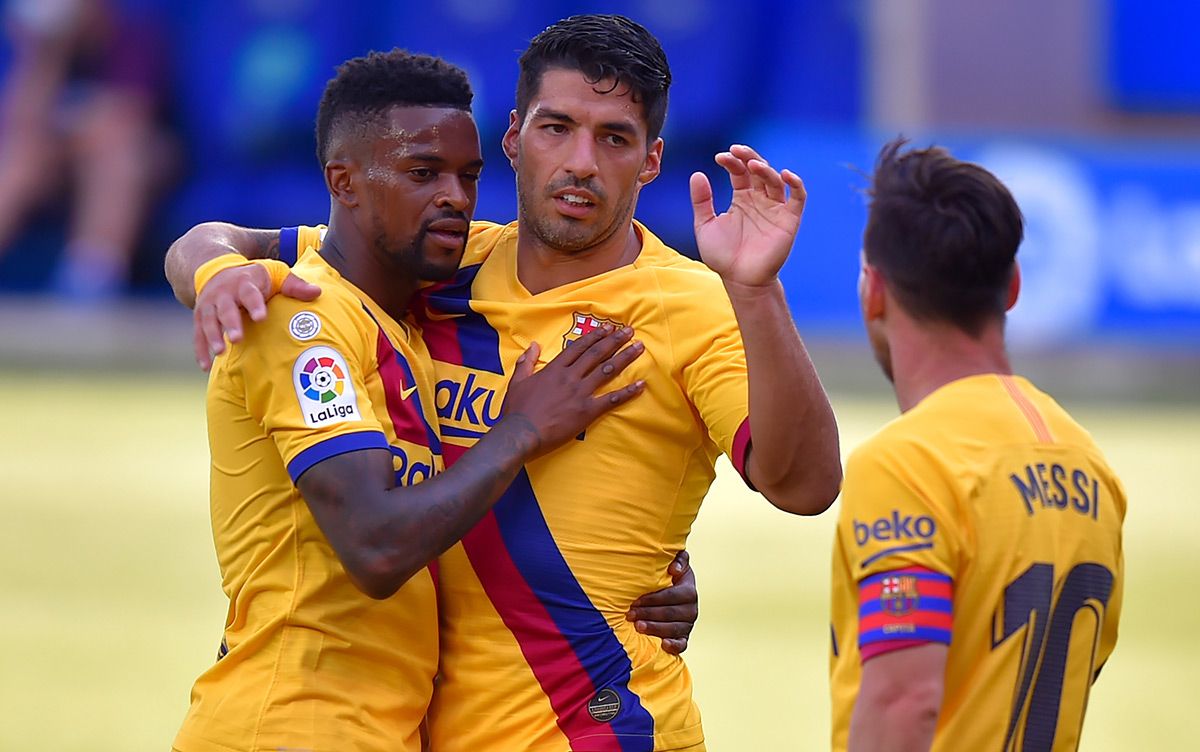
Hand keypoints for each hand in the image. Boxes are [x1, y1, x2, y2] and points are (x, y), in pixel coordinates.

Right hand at [194, 264, 320, 369]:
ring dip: (212, 337)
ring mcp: (209, 305)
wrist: (217, 268)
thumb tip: (318, 292)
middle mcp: (223, 293)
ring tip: (220, 353)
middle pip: (226, 308)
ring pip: (209, 321)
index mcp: (244, 283)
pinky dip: (200, 350)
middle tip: (237, 338)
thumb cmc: (255, 277)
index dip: (255, 305)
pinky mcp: (200, 316)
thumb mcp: (275, 274)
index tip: (261, 317)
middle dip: (230, 323)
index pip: (250, 293)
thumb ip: (295, 285)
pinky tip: (205, 366)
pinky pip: (197, 334)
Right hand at [501, 326, 644, 457]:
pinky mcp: (587, 411)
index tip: (608, 328)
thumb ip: (526, 362)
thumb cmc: (516, 410)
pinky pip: (611, 399)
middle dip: (615, 340)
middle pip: (597, 354)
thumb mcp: (517, 381)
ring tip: (639, 348)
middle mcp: (570, 377)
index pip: (579, 347)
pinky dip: (627, 392)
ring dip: (625, 357)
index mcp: (554, 369)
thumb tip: (533, 345)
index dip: (595, 336)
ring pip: (607, 370)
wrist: (521, 433)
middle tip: (630, 331)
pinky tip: (640, 385)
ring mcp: (580, 393)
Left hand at [626, 550, 696, 654]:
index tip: (635, 601)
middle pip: (669, 614)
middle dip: (648, 614)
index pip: (670, 596)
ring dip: (654, 629)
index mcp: (690, 592)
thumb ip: (680, 559)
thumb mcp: (678, 565)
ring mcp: (688, 625)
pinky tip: (663, 645)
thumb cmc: (672, 577)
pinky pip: (682, 644)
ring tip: (638, 627)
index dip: (652, 599)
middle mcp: (692, 610)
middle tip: (630, 615)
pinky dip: (674, 646)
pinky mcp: (684, 637)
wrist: (678, 594)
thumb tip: (673, 569)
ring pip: (672, 629)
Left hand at [690, 144, 806, 287]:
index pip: (739, 172)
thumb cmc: (723, 256)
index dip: (731, 162)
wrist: (739, 280)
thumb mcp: (705, 225)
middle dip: (749, 157)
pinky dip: (796, 184)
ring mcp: (775, 209)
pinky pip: (798, 197)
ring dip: (765, 169)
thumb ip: (701, 201)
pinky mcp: (789, 220)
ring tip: (753, 164)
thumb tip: (696, 174)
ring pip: (774, 180)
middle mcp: (759, 200)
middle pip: (758, 170)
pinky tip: (786, 174)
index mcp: (741, 199)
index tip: (720, 157)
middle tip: (737, 150)